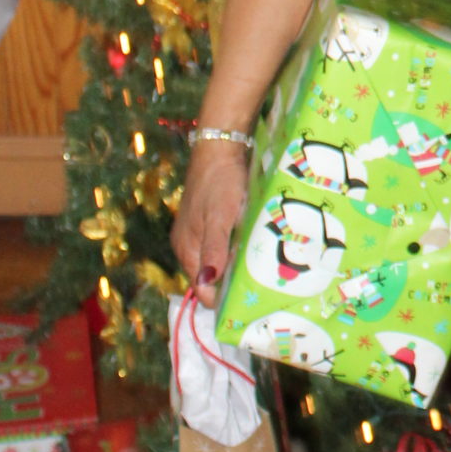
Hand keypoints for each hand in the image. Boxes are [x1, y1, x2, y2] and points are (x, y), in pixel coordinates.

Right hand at [173, 140, 252, 308]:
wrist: (220, 147)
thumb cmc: (221, 183)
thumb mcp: (220, 218)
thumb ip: (214, 250)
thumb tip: (206, 284)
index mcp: (187, 249)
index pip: (203, 290)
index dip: (224, 300)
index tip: (250, 304)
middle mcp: (188, 245)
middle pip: (210, 279)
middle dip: (232, 286)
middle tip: (264, 289)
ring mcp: (198, 233)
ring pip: (218, 262)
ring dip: (236, 268)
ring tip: (264, 272)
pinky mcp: (209, 221)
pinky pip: (222, 246)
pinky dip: (236, 251)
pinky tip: (255, 249)